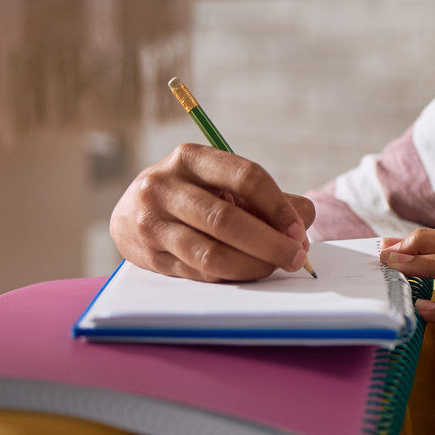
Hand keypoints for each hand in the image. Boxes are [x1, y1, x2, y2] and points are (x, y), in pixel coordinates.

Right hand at [109, 142, 315, 281]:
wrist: (130, 214)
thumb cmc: (192, 196)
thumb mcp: (223, 183)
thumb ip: (266, 199)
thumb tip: (304, 225)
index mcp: (191, 158)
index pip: (245, 177)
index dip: (278, 206)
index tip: (298, 230)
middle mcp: (164, 186)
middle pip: (226, 220)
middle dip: (269, 243)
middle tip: (296, 257)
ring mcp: (151, 222)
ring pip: (210, 253)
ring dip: (252, 265)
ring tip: (274, 267)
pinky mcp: (148, 255)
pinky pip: (199, 272)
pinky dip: (231, 275)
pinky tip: (248, 272)